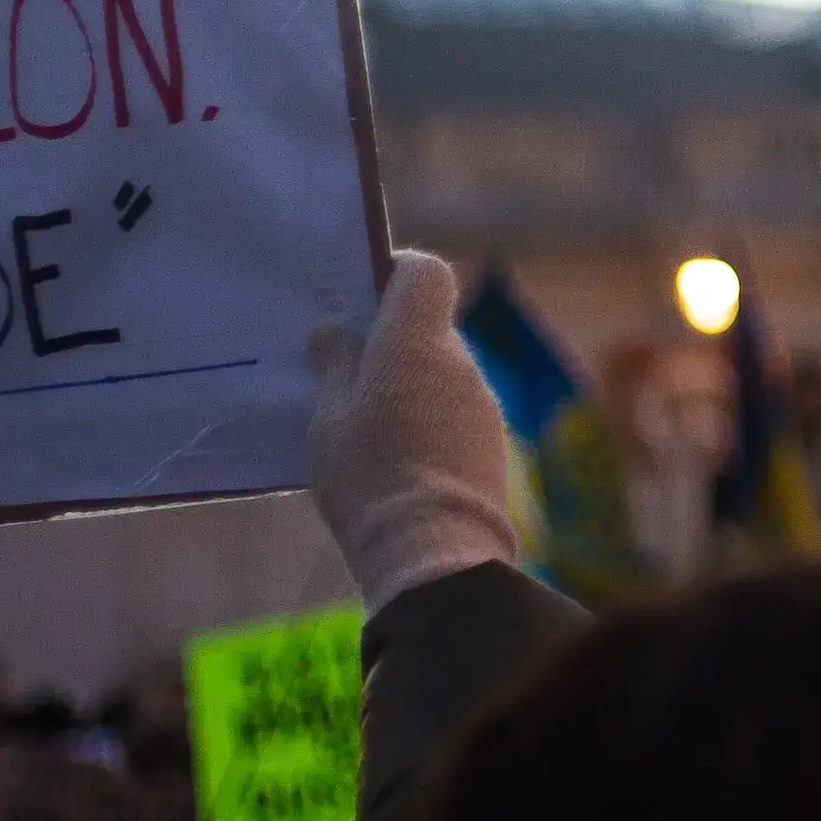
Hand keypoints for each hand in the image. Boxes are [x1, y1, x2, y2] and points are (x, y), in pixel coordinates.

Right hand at [303, 251, 517, 606]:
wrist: (432, 548)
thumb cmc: (368, 473)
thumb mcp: (330, 417)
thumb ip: (335, 365)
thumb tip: (335, 330)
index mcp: (419, 340)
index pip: (426, 273)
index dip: (396, 272)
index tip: (363, 293)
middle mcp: (460, 362)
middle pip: (428, 328)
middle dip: (390, 341)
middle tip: (342, 368)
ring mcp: (481, 403)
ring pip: (439, 374)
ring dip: (407, 385)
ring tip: (360, 422)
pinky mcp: (490, 442)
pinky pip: (452, 412)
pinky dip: (426, 419)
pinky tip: (391, 455)